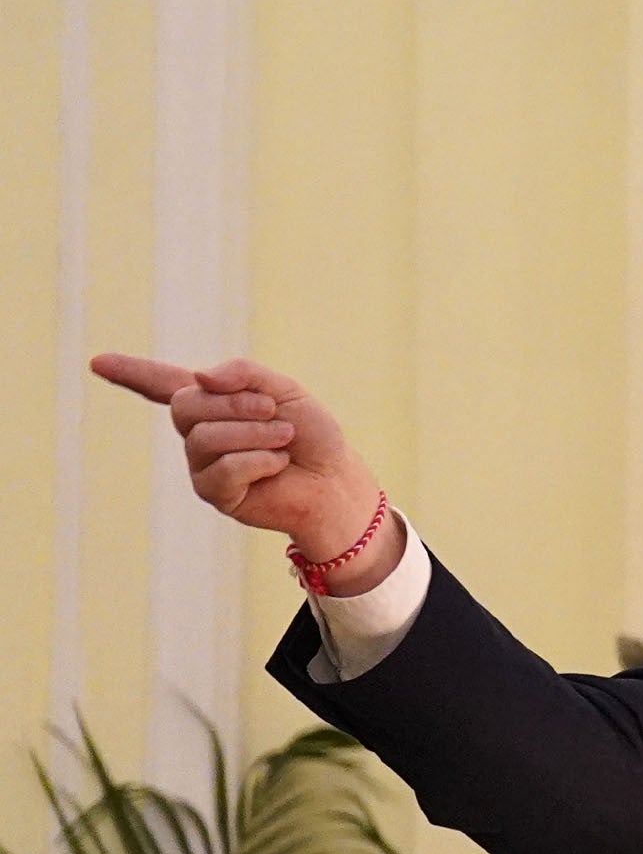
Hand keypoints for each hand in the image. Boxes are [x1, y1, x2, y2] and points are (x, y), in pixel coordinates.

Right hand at [89, 353, 405, 589]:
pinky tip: (277, 466)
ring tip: (284, 441)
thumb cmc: (311, 435)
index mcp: (213, 402)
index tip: (97, 361)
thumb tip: (198, 378)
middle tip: (274, 413)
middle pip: (187, 404)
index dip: (131, 372)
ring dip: (256, 434)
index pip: (162, 383)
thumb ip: (243, 374)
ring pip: (205, 437)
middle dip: (236, 404)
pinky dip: (260, 461)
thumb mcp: (283, 390)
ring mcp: (201, 462)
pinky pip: (223, 468)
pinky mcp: (213, 492)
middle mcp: (199, 431)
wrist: (335, 480)